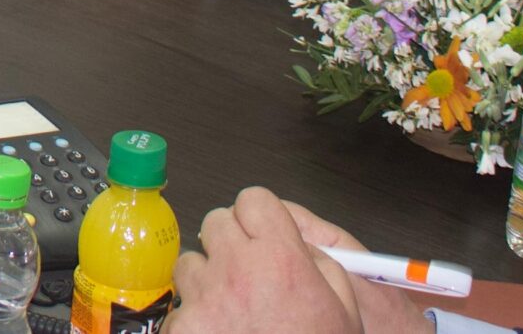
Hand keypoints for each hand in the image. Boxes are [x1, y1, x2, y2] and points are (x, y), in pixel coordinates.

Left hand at [171, 190, 419, 333]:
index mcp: (281, 258)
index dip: (259, 217)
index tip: (261, 234)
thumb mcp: (344, 307)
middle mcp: (238, 269)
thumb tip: (295, 241)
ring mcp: (205, 298)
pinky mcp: (183, 326)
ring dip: (206, 280)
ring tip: (232, 312)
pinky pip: (178, 308)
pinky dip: (192, 322)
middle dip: (229, 243)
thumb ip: (320, 262)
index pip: (254, 200)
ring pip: (190, 262)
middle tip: (245, 274)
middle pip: (215, 223)